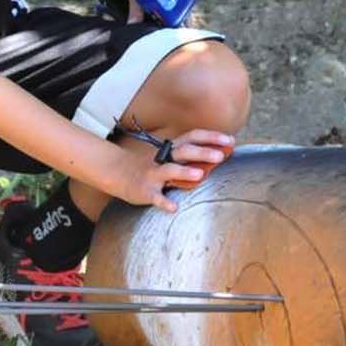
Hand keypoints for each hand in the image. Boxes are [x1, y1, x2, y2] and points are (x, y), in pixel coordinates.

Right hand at [102, 128, 233, 212]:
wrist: (116, 171)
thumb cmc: (149, 165)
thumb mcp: (168, 156)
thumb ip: (190, 156)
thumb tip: (219, 155)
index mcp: (171, 149)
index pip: (192, 137)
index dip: (211, 137)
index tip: (229, 140)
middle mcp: (162, 158)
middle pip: (183, 151)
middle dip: (202, 153)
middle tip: (220, 155)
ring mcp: (153, 174)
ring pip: (169, 170)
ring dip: (183, 172)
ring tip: (199, 175)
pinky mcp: (145, 190)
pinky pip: (155, 197)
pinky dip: (164, 202)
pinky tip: (174, 208)